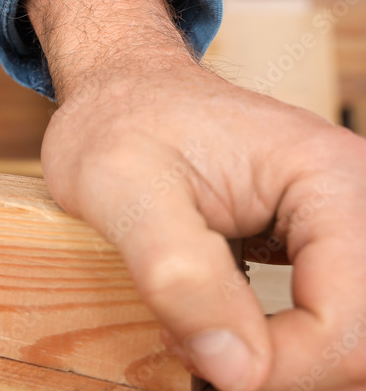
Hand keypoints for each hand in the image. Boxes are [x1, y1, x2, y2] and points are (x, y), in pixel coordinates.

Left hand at [25, 0, 365, 390]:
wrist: (123, 95)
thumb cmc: (118, 123)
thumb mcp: (119, 186)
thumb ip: (178, 274)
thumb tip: (239, 370)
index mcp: (329, 179)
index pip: (347, 323)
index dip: (276, 366)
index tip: (193, 353)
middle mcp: (357, 203)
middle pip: (359, 341)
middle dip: (281, 367)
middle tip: (194, 347)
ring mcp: (346, 229)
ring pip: (349, 341)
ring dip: (281, 362)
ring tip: (202, 338)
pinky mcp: (325, 252)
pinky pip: (329, 327)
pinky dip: (281, 351)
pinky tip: (221, 334)